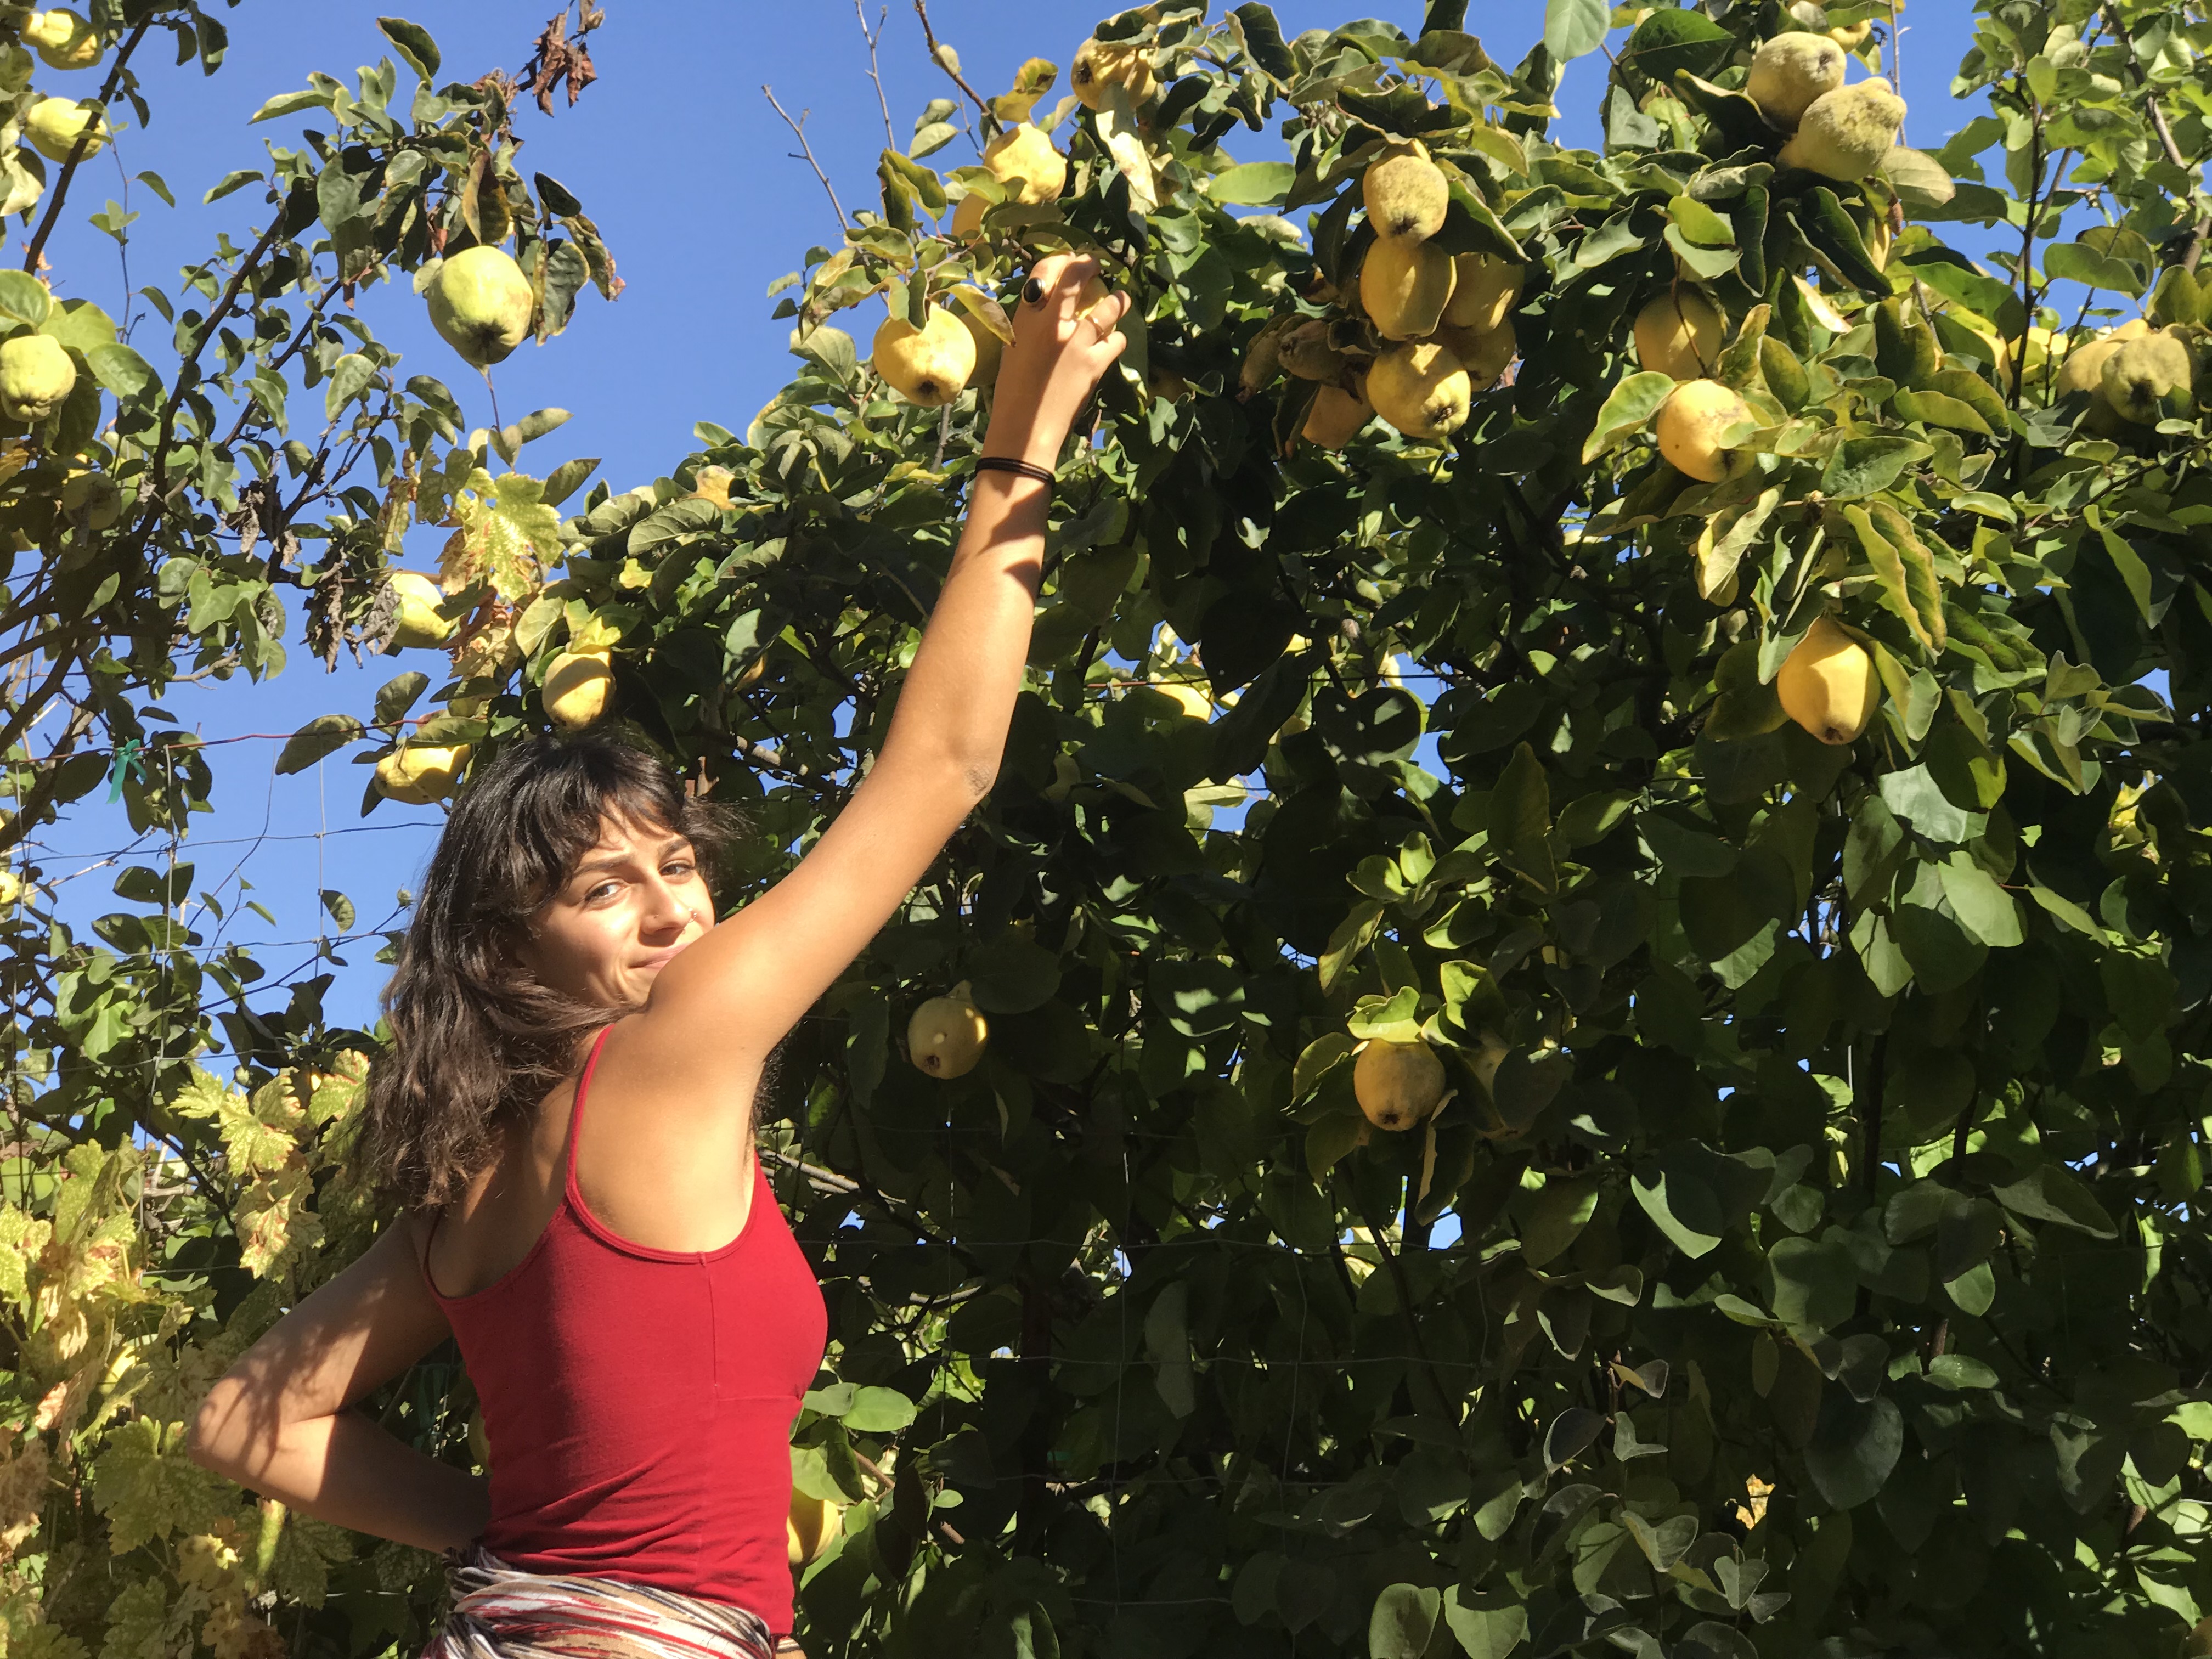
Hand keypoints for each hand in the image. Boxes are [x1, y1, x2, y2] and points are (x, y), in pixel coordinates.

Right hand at [980, 253, 1130, 468]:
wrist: (1026, 428)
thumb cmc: (1012, 391)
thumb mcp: (1014, 348)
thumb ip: (1032, 324)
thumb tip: (1047, 306)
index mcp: (1026, 319)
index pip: (1045, 271)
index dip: (1062, 260)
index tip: (1071, 260)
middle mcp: (1052, 324)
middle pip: (1076, 278)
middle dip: (1090, 265)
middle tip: (1096, 264)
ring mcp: (1077, 343)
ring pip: (1108, 307)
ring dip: (1118, 301)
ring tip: (1121, 299)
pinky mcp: (1095, 364)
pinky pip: (1116, 341)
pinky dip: (1116, 339)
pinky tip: (1114, 341)